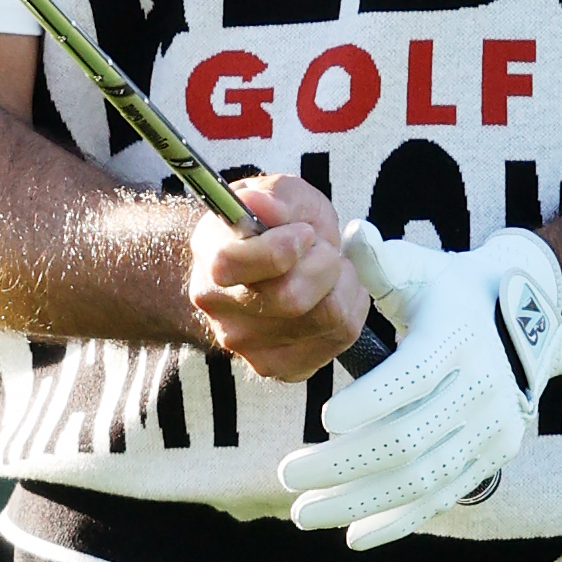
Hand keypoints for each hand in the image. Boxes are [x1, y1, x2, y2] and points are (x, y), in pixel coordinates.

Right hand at [188, 176, 370, 381]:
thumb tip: (260, 205)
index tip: (304, 232)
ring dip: (342, 284)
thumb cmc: (271, 228)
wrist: (264, 265)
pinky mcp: (283, 366)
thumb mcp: (278, 195)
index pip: (234, 265)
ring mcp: (249, 345)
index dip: (283, 246)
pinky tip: (331, 294)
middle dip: (324, 263)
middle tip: (321, 248)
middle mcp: (222, 309)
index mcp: (211, 258)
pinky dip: (350, 308)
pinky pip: (341, 336)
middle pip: (290, 298)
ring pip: (326, 317)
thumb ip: (273, 197)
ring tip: (327, 270)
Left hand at [278, 225, 561, 549]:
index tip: (324, 418)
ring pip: (421, 478)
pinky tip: (354, 535)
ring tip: (304, 513)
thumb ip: (379, 262)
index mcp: (458, 338)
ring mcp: (491, 428)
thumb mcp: (420, 270)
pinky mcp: (493, 456)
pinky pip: (443, 497)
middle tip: (286, 478)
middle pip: (408, 439)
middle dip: (342, 465)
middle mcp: (482, 387)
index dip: (370, 402)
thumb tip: (352, 234)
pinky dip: (398, 521)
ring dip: (359, 501)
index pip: (413, 378)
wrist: (528, 318)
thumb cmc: (452, 290)